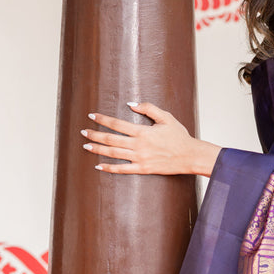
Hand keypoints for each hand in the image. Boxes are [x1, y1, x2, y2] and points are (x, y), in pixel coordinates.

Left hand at [81, 102, 220, 176]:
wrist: (189, 156)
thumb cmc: (179, 136)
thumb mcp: (166, 117)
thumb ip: (148, 108)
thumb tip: (131, 104)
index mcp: (143, 131)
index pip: (117, 124)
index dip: (103, 120)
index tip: (92, 116)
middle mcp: (138, 145)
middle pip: (111, 139)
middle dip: (95, 135)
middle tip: (83, 132)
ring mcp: (140, 158)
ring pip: (114, 154)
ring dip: (98, 150)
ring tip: (85, 146)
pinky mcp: (143, 169)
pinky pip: (122, 169)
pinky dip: (109, 168)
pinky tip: (99, 166)